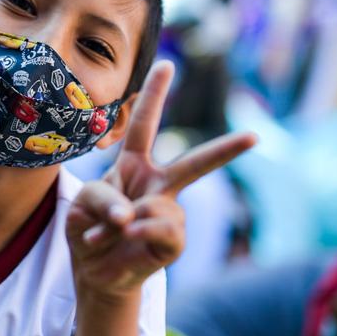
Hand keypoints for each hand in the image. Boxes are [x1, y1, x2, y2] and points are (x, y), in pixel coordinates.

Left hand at [65, 61, 256, 298]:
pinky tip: (124, 239)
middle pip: (195, 163)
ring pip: (158, 206)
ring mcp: (169, 213)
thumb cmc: (88, 227)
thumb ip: (102, 198)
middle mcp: (157, 184)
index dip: (154, 94)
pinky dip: (138, 232)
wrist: (92, 271)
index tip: (168, 64)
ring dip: (123, 218)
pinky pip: (162, 229)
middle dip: (227, 150)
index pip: (145, 124)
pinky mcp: (173, 242)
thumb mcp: (82, 203)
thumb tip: (133, 216)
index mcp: (133, 165)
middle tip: (254, 137)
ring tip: (110, 231)